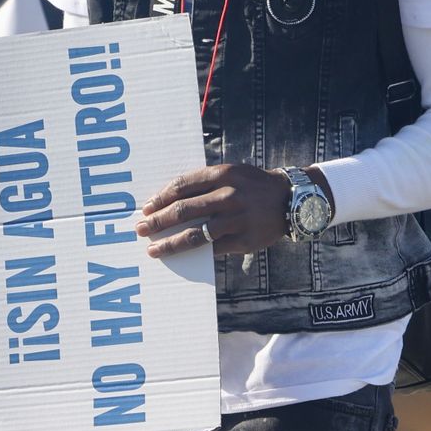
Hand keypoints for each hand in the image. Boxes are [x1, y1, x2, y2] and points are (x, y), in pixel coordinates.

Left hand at [136, 163, 290, 257]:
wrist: (289, 199)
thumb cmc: (251, 185)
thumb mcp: (230, 173)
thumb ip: (203, 183)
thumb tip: (168, 200)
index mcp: (222, 175)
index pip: (182, 186)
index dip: (161, 198)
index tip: (146, 208)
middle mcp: (228, 195)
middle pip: (184, 210)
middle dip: (158, 221)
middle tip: (141, 229)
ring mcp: (236, 219)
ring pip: (195, 234)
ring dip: (171, 244)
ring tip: (154, 250)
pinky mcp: (244, 240)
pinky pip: (213, 248)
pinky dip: (194, 253)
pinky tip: (180, 257)